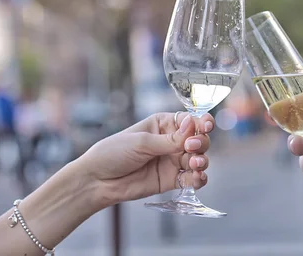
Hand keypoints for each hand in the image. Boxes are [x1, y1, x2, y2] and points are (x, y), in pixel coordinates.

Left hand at [77, 112, 212, 206]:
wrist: (97, 181)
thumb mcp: (141, 142)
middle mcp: (171, 141)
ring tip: (194, 164)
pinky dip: (199, 178)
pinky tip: (197, 178)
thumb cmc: (113, 153)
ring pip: (199, 158)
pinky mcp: (172, 180)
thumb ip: (169, 140)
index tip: (205, 126)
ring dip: (202, 160)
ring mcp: (173, 161)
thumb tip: (192, 127)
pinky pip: (192, 179)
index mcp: (163, 124)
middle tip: (191, 147)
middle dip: (201, 142)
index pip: (190, 120)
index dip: (201, 122)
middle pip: (199, 139)